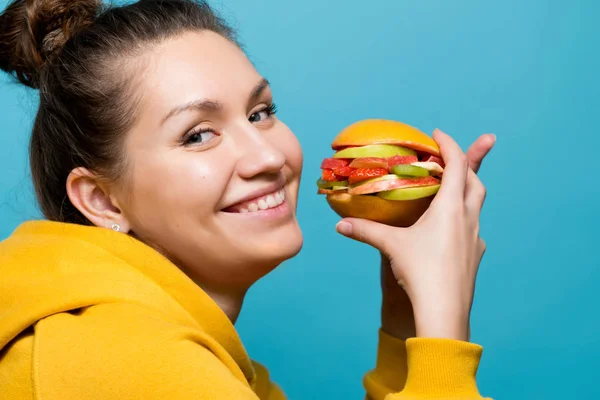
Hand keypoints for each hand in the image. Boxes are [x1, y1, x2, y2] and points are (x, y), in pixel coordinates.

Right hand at [337, 129, 492, 340]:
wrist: (444, 311)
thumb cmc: (420, 273)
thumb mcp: (390, 247)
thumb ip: (364, 232)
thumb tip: (340, 224)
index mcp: (451, 208)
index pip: (458, 164)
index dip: (449, 144)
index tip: (437, 134)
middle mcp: (468, 218)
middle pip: (475, 181)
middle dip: (465, 164)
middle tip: (447, 159)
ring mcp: (476, 238)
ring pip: (477, 204)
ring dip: (467, 190)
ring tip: (450, 189)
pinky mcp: (476, 255)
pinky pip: (473, 228)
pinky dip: (464, 218)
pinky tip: (450, 229)